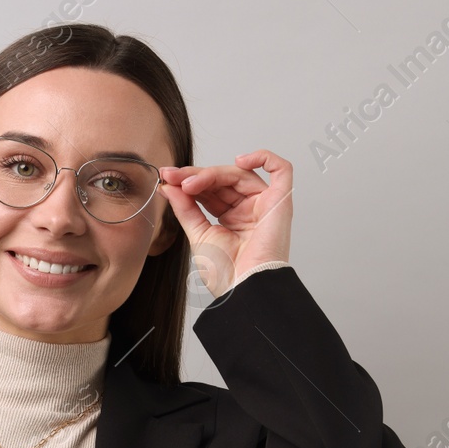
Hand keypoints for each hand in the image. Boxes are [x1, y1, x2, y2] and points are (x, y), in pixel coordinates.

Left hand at [158, 149, 292, 297]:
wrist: (243, 289)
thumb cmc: (227, 274)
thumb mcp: (198, 235)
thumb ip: (185, 208)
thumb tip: (169, 186)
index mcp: (232, 219)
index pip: (210, 191)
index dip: (189, 182)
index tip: (166, 180)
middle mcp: (249, 209)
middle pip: (223, 180)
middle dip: (195, 175)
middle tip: (173, 177)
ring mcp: (265, 204)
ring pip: (240, 173)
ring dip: (212, 173)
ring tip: (189, 182)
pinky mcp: (281, 201)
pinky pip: (281, 170)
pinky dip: (264, 158)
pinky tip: (240, 160)